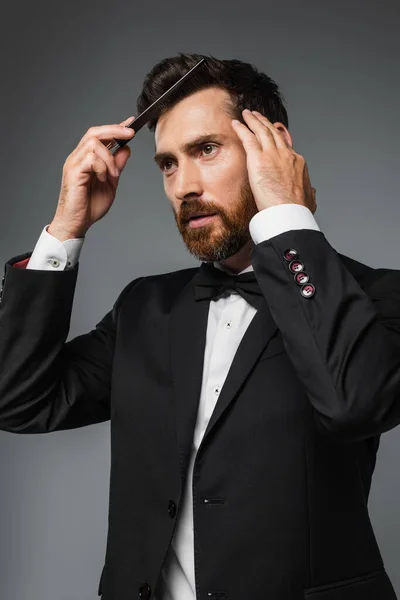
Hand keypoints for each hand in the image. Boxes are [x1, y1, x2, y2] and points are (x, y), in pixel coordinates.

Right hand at [49, 116, 135, 239]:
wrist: (77, 223)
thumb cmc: (90, 205)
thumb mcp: (110, 182)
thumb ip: (117, 165)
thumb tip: (126, 149)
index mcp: (86, 158)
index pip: (99, 135)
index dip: (115, 127)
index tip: (130, 123)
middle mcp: (78, 157)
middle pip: (94, 132)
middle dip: (114, 130)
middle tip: (130, 133)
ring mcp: (74, 163)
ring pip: (94, 144)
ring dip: (109, 157)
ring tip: (113, 174)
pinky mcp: (73, 172)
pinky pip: (91, 158)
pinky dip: (102, 167)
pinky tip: (103, 178)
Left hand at [231, 109, 315, 212]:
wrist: (290, 212)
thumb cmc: (298, 209)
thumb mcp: (310, 198)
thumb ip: (309, 192)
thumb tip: (311, 191)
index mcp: (297, 162)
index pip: (286, 145)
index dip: (278, 136)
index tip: (273, 131)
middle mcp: (286, 154)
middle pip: (273, 133)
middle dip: (265, 122)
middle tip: (258, 116)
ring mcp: (272, 155)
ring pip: (261, 131)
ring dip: (253, 120)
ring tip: (247, 114)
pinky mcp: (258, 159)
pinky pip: (248, 139)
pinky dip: (241, 129)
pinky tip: (236, 123)